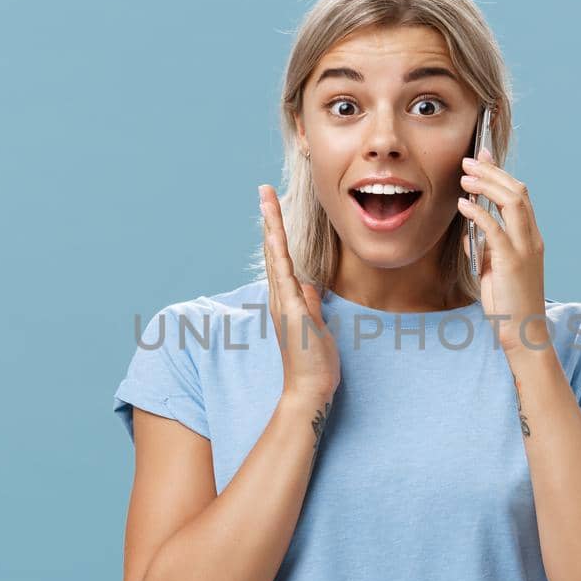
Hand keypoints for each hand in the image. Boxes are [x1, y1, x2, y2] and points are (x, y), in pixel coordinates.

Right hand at [259, 184, 340, 402]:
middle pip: (272, 249)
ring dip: (271, 226)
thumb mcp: (316, 326)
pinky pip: (284, 275)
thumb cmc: (314, 362)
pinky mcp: (292, 311)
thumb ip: (311, 304)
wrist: (309, 390)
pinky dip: (278, 252)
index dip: (277, 231)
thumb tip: (309, 287)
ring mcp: (284, 303)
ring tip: (266, 199)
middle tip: (264, 190)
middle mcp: (280, 298)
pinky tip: (274, 233)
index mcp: (287, 299)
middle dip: (269, 218)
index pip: (281, 258)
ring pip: (275, 256)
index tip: (274, 207)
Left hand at [457, 147, 550, 354]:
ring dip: (487, 185)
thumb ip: (486, 249)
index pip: (519, 196)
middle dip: (492, 171)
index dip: (501, 173)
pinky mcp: (512, 261)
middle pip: (517, 192)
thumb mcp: (494, 271)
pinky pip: (495, 228)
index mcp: (530, 238)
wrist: (523, 332)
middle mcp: (532, 238)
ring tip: (465, 176)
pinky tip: (464, 204)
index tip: (482, 158)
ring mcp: (525, 248)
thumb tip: (470, 232)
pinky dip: (479, 212)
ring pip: (512, 203)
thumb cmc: (508, 304)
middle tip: (469, 159)